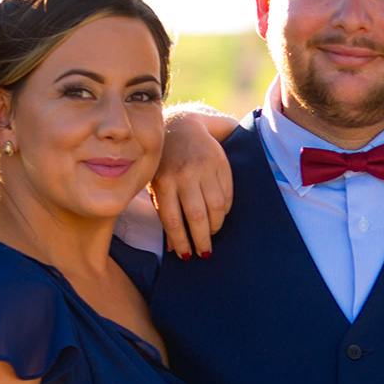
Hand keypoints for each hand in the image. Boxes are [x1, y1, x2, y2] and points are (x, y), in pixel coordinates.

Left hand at [150, 106, 234, 258]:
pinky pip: (227, 194)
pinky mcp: (220, 163)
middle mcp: (184, 174)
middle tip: (205, 253)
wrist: (181, 126)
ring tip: (211, 233)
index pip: (174, 220)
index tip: (186, 256)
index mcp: (163, 181)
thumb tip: (174, 247)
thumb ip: (162, 211)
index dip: (182, 242)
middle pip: (197, 216)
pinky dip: (225, 209)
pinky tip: (219, 214)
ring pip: (216, 207)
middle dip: (202, 240)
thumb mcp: (155, 183)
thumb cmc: (164, 162)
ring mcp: (204, 168)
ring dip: (215, 226)